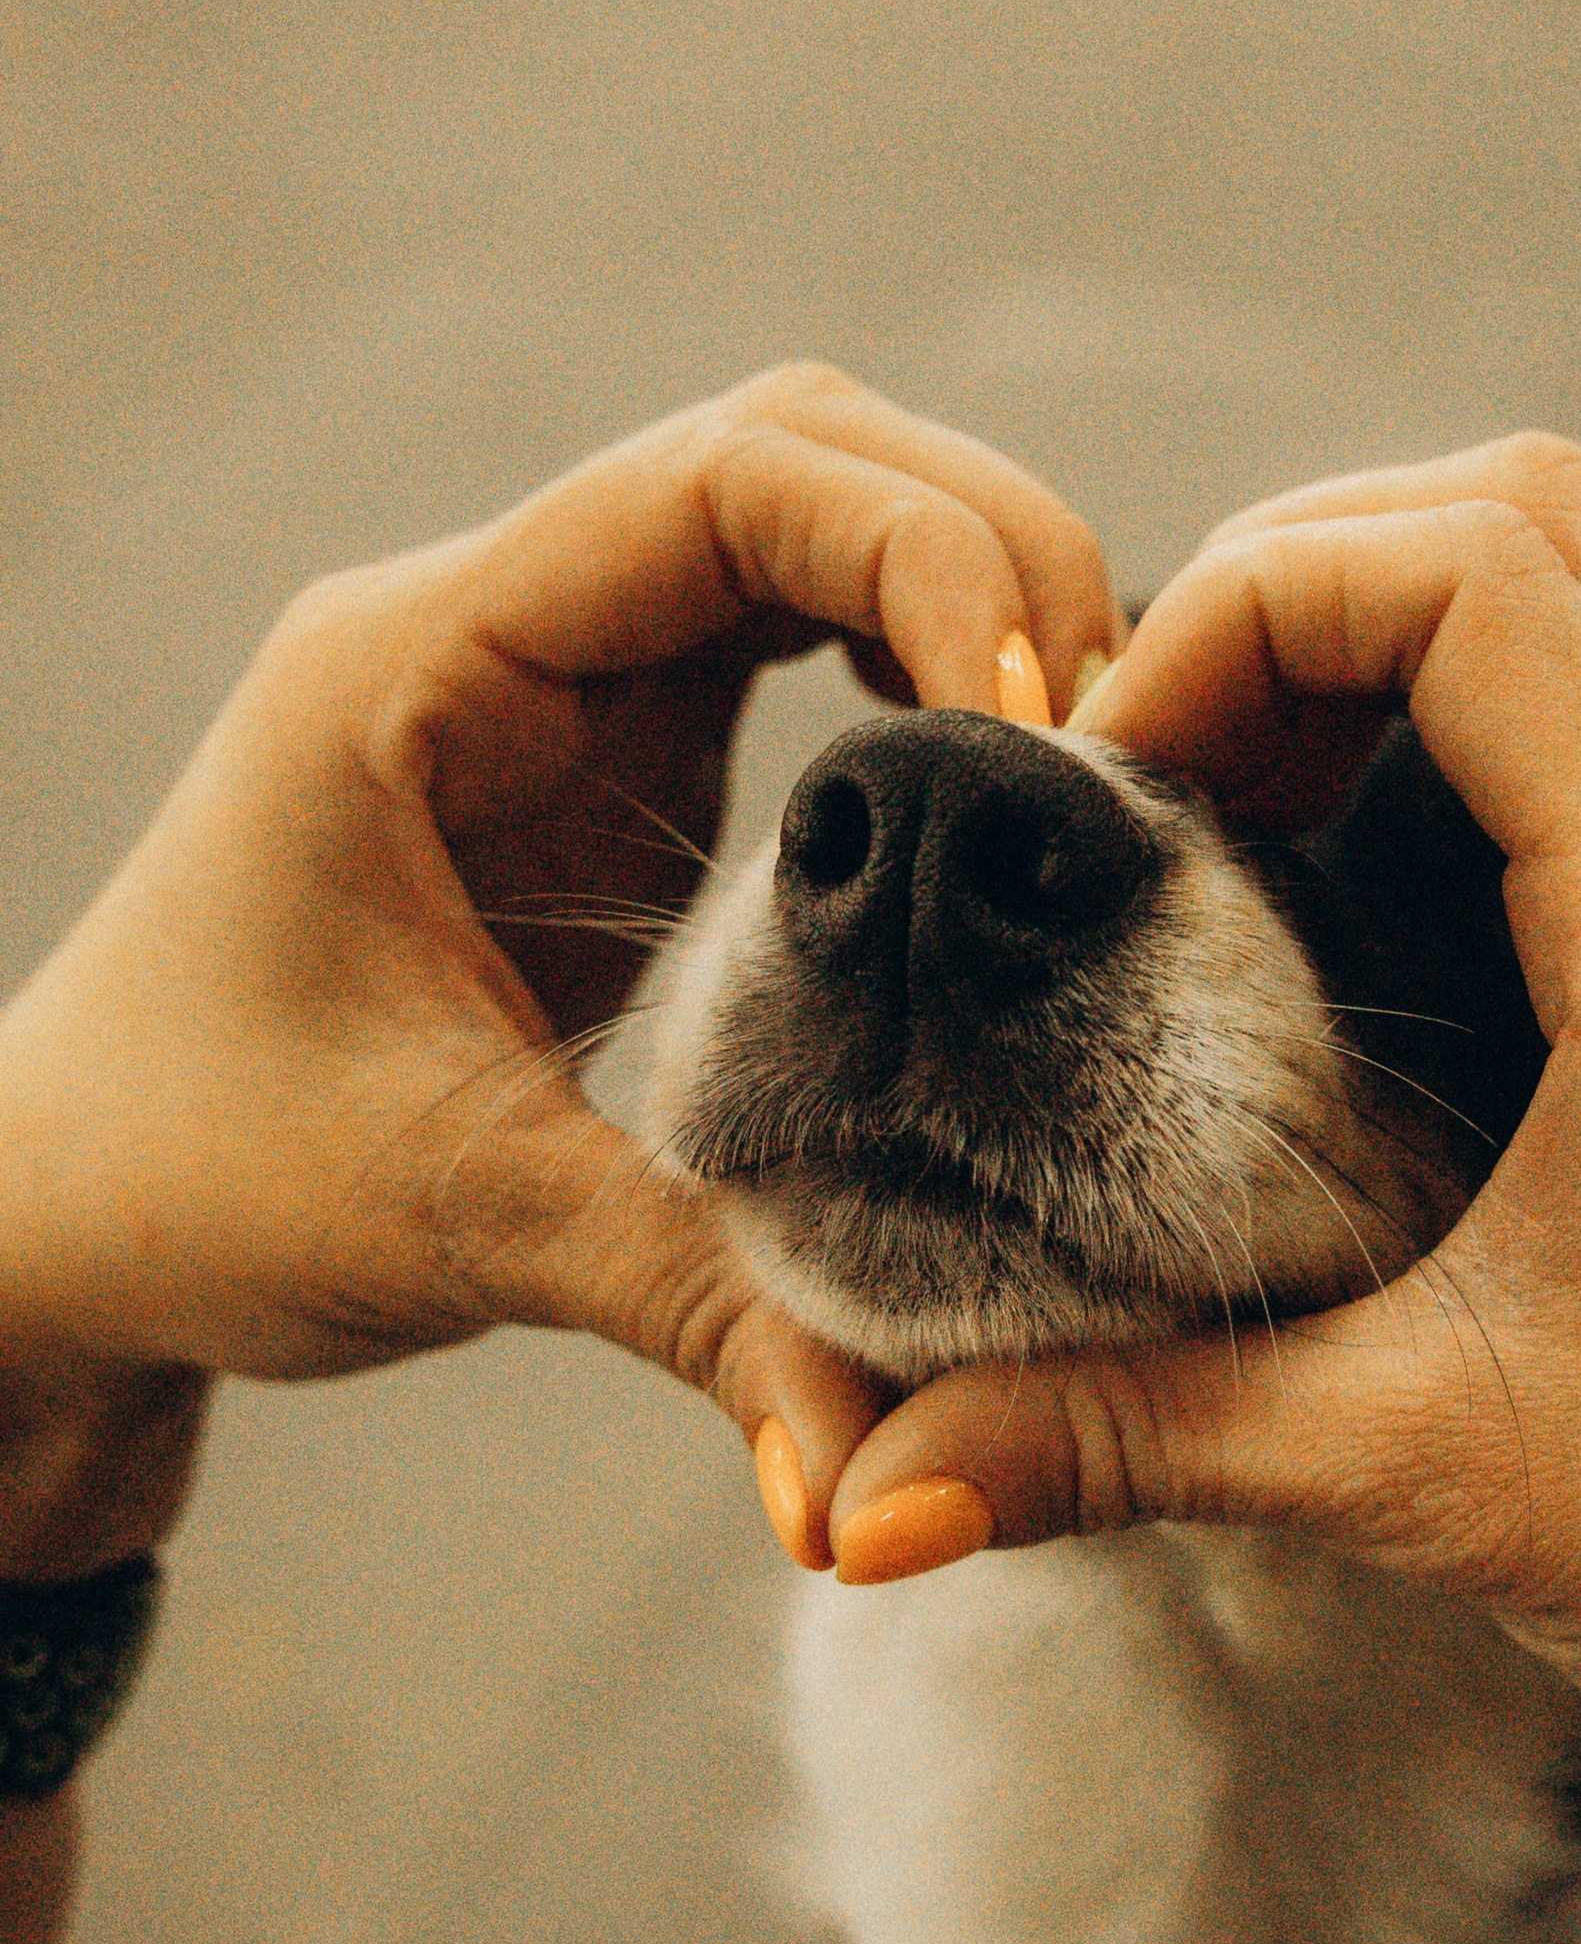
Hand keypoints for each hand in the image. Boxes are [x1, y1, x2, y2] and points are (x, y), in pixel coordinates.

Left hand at [0, 367, 1119, 1561]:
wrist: (63, 1208)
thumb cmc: (189, 1185)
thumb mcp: (452, 1224)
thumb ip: (690, 1308)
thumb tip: (876, 1494)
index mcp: (414, 662)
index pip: (716, 484)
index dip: (917, 556)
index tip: (1038, 725)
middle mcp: (491, 623)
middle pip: (792, 449)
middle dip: (983, 550)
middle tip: (1112, 740)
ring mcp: (552, 671)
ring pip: (808, 515)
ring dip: (965, 600)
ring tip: (1083, 771)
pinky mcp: (602, 744)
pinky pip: (794, 631)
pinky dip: (918, 672)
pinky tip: (998, 796)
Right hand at [829, 435, 1580, 1821]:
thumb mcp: (1422, 1477)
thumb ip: (1126, 1442)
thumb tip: (855, 1508)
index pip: (1471, 576)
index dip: (1247, 610)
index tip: (1120, 780)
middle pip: (1538, 514)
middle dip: (1301, 579)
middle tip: (1162, 771)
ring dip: (1398, 636)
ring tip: (1245, 819)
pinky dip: (1486, 712)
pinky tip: (1377, 897)